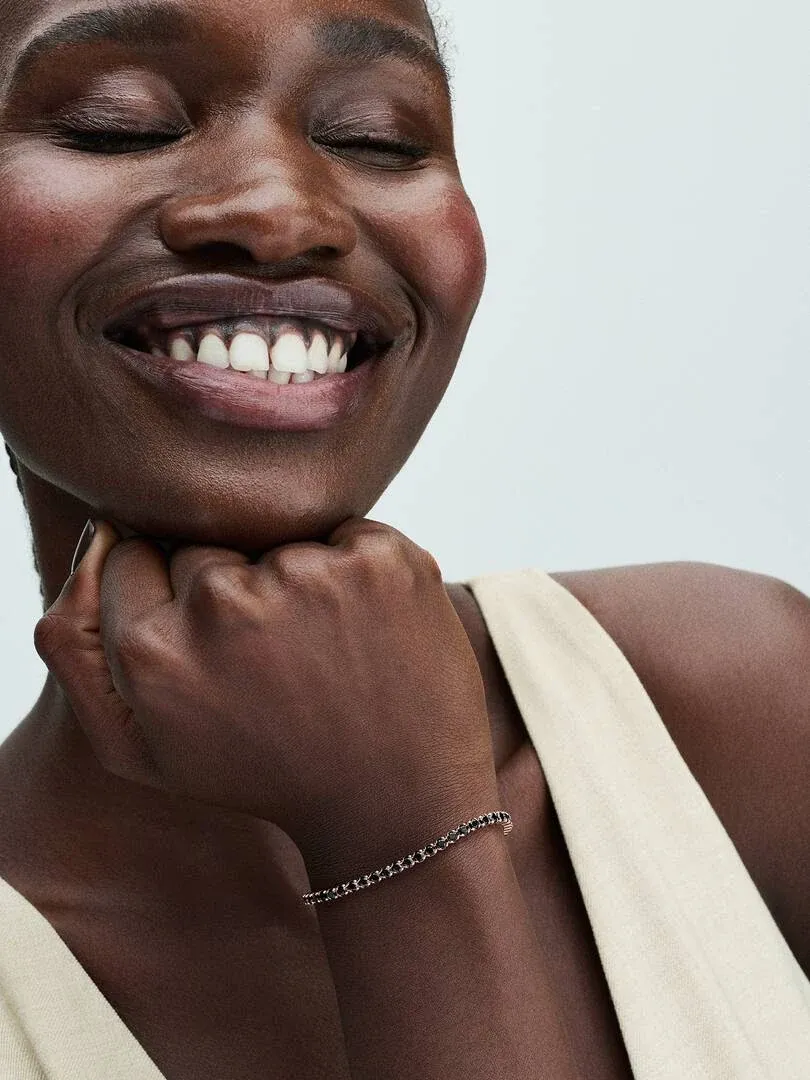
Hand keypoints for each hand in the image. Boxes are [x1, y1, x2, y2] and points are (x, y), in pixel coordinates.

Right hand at [35, 518, 498, 876]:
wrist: (398, 803)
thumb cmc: (265, 772)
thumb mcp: (143, 747)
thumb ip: (78, 647)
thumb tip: (96, 535)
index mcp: (153, 649)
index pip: (136, 558)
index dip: (172, 600)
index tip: (215, 648)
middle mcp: (224, 604)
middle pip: (204, 546)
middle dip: (232, 591)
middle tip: (275, 665)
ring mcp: (309, 575)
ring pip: (278, 539)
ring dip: (297, 583)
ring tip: (326, 657)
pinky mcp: (381, 561)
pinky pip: (347, 535)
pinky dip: (357, 574)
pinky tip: (369, 634)